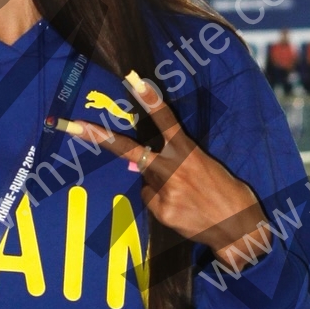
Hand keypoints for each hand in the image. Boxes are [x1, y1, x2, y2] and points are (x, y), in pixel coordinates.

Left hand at [64, 71, 272, 273]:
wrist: (240, 229)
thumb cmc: (227, 193)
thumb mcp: (205, 167)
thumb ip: (176, 161)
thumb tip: (140, 166)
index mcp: (189, 151)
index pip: (166, 120)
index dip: (150, 99)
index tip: (133, 79)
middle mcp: (173, 168)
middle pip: (130, 150)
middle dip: (97, 137)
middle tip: (69, 124)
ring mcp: (166, 191)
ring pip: (145, 181)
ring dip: (158, 185)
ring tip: (186, 196)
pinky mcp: (162, 212)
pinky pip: (152, 202)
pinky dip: (163, 205)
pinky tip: (184, 211)